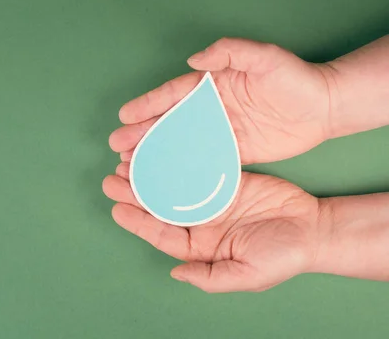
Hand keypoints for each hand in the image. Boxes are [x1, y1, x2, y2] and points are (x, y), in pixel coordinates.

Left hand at [103, 165, 320, 292]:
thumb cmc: (282, 256)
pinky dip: (176, 161)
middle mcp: (200, 222)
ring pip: (172, 185)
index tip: (116, 208)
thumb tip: (176, 273)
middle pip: (160, 207)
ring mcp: (210, 199)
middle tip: (113, 177)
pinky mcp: (223, 179)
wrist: (313, 229)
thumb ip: (211, 277)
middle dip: (135, 193)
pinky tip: (161, 150)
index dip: (138, 221)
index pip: (161, 234)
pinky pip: (195, 169)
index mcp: (200, 246)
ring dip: (150, 174)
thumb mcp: (247, 275)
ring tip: (128, 161)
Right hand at [109, 37, 334, 163]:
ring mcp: (220, 131)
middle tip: (118, 146)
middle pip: (169, 121)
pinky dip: (182, 168)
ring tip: (132, 164)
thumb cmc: (294, 79)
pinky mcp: (233, 151)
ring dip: (156, 152)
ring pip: (180, 143)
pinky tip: (165, 177)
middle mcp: (210, 109)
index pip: (174, 95)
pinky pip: (202, 160)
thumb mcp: (265, 57)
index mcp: (213, 85)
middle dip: (142, 133)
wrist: (324, 108)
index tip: (124, 116)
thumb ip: (231, 52)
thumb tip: (194, 60)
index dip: (148, 105)